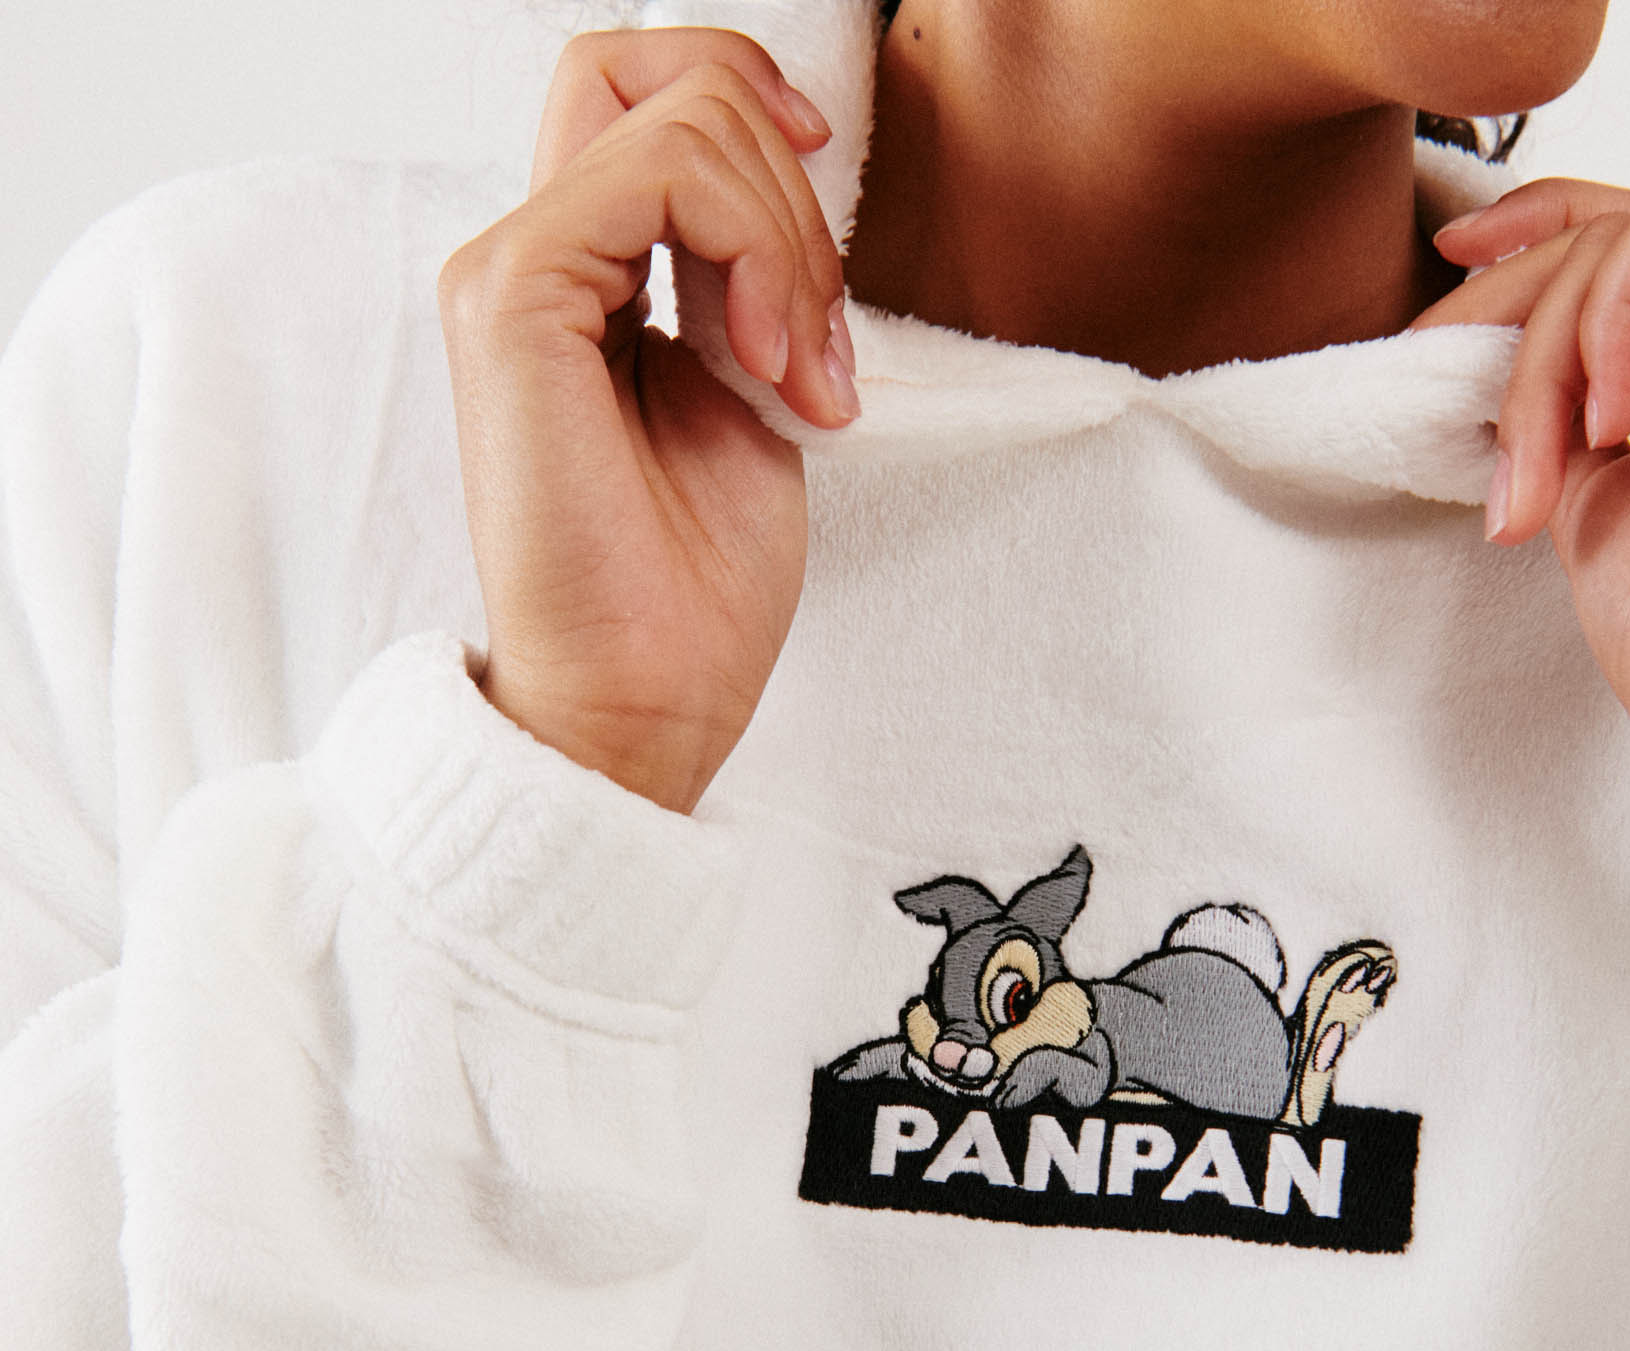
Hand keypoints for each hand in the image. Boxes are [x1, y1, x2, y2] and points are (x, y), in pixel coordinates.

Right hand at [437, 29, 859, 811]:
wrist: (644, 701)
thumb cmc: (693, 587)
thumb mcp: (750, 395)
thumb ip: (745, 282)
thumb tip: (786, 186)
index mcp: (581, 280)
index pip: (645, 97)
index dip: (749, 100)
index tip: (824, 176)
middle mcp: (533, 260)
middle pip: (661, 77)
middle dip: (791, 191)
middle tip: (820, 343)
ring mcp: (511, 272)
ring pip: (679, 117)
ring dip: (789, 239)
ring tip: (801, 377)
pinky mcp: (513, 297)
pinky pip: (659, 171)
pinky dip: (754, 249)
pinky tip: (769, 363)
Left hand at [1413, 177, 1629, 793]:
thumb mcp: (1595, 501)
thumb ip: (1566, 413)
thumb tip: (1501, 354)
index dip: (1536, 244)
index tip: (1446, 270)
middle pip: (1624, 236)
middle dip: (1514, 299)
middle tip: (1445, 373)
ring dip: (1552, 339)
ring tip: (1540, 460)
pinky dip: (1612, 313)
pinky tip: (1604, 422)